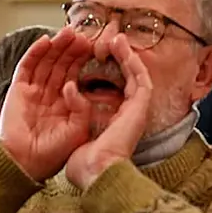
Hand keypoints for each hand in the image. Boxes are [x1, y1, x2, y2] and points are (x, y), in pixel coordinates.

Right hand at [0, 28, 95, 181]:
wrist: (27, 164)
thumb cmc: (54, 153)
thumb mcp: (78, 129)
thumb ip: (82, 107)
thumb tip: (73, 85)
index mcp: (64, 105)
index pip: (74, 75)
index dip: (82, 60)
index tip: (93, 46)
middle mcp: (49, 95)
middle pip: (60, 65)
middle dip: (70, 49)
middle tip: (81, 34)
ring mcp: (33, 92)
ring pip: (46, 62)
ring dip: (56, 46)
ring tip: (67, 33)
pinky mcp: (18, 91)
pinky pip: (27, 67)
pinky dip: (35, 53)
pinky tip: (46, 41)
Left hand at [65, 35, 154, 189]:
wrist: (97, 174)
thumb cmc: (86, 165)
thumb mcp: (76, 135)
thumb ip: (75, 114)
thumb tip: (70, 93)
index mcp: (116, 124)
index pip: (115, 93)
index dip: (104, 75)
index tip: (93, 60)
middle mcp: (129, 116)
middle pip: (128, 81)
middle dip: (120, 60)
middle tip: (109, 43)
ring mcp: (137, 111)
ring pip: (137, 75)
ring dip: (128, 56)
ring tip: (118, 38)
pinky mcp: (140, 107)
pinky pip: (140, 77)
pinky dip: (132, 60)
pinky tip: (122, 46)